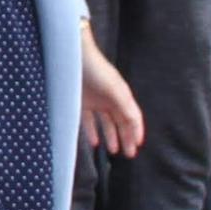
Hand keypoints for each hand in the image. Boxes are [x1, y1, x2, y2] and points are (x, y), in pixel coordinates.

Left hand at [78, 36, 145, 157]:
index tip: (138, 146)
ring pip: (106, 123)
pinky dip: (92, 132)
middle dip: (126, 138)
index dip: (136, 131)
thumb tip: (136, 124)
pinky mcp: (81, 102)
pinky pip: (89, 121)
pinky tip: (94, 143)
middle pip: (121, 122)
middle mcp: (111, 99)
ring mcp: (96, 101)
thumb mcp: (114, 90)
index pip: (133, 117)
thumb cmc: (96, 70)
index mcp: (122, 95)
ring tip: (114, 151)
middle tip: (129, 154)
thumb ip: (126, 107)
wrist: (72, 55)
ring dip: (111, 136)